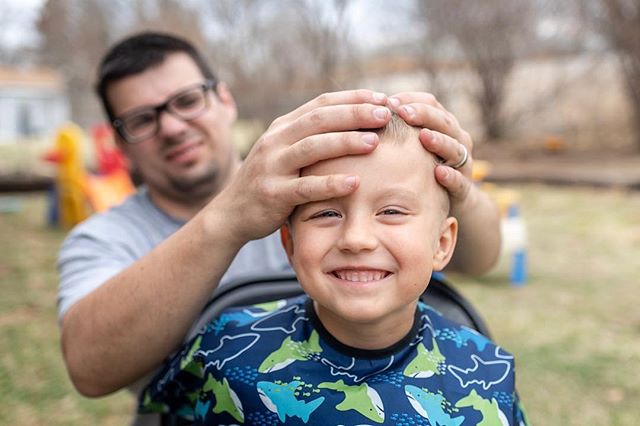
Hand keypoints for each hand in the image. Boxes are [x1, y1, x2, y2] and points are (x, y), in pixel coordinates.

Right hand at [217, 90, 391, 243]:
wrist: (232, 213)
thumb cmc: (272, 181)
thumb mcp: (287, 152)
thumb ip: (312, 137)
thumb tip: (356, 121)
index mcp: (283, 127)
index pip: (322, 103)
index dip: (353, 99)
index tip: (383, 99)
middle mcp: (276, 141)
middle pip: (319, 119)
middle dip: (355, 114)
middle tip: (386, 114)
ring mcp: (272, 166)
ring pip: (312, 147)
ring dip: (345, 142)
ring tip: (374, 143)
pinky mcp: (273, 194)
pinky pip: (306, 187)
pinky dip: (331, 183)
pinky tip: (355, 182)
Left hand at [388, 92, 473, 210]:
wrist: (450, 201)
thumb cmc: (422, 168)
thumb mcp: (411, 147)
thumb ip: (395, 130)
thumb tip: (363, 115)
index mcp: (443, 125)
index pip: (431, 104)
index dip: (411, 100)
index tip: (389, 102)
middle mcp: (456, 140)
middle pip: (444, 122)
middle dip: (424, 115)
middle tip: (403, 112)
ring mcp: (462, 164)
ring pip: (455, 148)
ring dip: (440, 141)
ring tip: (424, 136)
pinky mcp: (463, 189)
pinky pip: (460, 181)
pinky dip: (451, 176)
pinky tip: (439, 172)